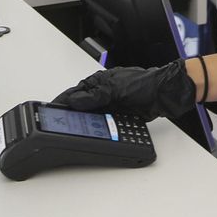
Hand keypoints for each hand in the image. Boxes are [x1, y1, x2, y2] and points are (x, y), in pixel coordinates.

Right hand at [53, 60, 195, 119]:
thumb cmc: (145, 84)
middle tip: (61, 125)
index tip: (52, 110)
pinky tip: (94, 134)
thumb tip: (75, 101)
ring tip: (75, 132)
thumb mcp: (116, 90)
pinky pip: (103, 123)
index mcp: (98, 82)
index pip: (74, 93)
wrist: (164, 95)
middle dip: (72, 115)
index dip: (63, 102)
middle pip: (81, 106)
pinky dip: (98, 129)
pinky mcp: (117, 115)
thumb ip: (95, 96)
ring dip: (86, 123)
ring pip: (91, 117)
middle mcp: (102, 92)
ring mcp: (109, 104)